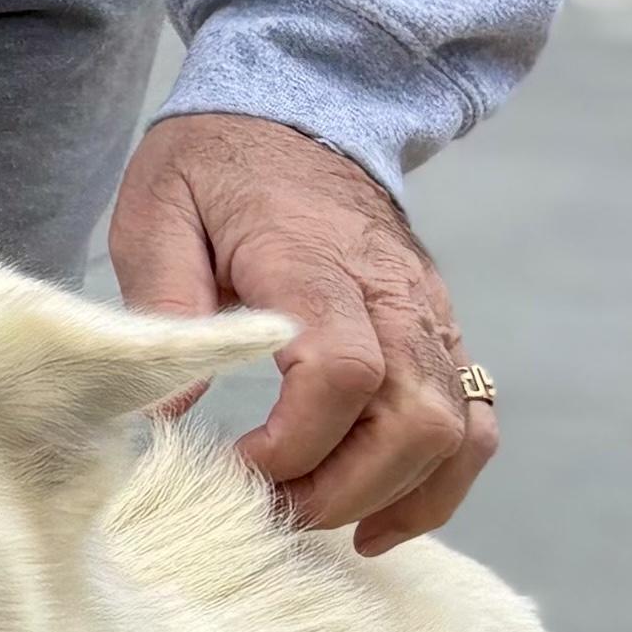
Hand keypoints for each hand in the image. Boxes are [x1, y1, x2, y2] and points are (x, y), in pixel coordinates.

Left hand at [107, 109, 497, 554]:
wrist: (304, 106)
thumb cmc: (216, 166)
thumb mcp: (158, 211)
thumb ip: (165, 303)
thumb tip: (168, 407)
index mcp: (315, 264)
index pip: (343, 373)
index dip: (296, 444)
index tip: (236, 466)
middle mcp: (391, 293)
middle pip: (415, 419)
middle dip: (344, 490)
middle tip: (270, 511)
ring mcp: (428, 314)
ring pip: (455, 430)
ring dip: (395, 497)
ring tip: (322, 525)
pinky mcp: (440, 332)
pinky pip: (472, 421)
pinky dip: (437, 484)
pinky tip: (377, 519)